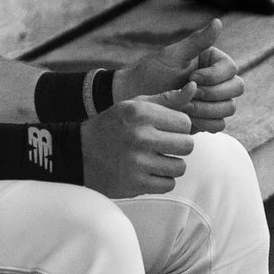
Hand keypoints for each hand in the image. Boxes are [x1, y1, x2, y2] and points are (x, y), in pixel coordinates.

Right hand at [81, 84, 200, 198]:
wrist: (79, 154)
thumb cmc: (112, 127)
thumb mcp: (133, 106)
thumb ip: (166, 99)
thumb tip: (194, 89)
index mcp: (140, 113)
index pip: (185, 123)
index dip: (179, 127)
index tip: (166, 130)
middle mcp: (139, 136)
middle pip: (188, 145)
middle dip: (179, 146)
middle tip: (165, 146)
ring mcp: (137, 162)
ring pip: (180, 167)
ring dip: (171, 165)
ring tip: (156, 159)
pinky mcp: (136, 184)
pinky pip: (169, 184)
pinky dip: (161, 180)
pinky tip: (148, 172)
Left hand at [115, 24, 244, 133]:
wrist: (136, 97)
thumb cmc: (151, 72)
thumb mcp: (173, 55)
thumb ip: (197, 41)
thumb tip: (218, 21)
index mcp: (212, 61)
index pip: (231, 69)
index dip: (214, 76)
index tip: (191, 78)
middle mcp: (217, 80)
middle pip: (237, 88)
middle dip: (211, 93)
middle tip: (187, 93)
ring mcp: (214, 100)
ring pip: (229, 108)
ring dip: (205, 109)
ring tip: (182, 106)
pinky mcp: (207, 118)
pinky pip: (219, 125)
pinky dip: (203, 122)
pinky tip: (185, 115)